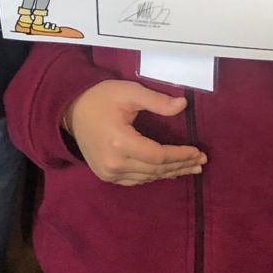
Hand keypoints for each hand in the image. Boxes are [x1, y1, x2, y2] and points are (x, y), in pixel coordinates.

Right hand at [63, 80, 206, 186]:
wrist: (71, 110)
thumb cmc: (101, 97)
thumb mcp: (129, 92)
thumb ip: (156, 101)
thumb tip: (183, 106)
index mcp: (120, 142)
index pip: (159, 156)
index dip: (181, 155)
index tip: (198, 152)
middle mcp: (114, 163)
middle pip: (156, 170)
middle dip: (181, 165)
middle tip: (201, 161)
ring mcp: (108, 172)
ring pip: (147, 177)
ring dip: (170, 172)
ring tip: (190, 167)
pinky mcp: (105, 175)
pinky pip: (135, 180)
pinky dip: (153, 176)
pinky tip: (166, 171)